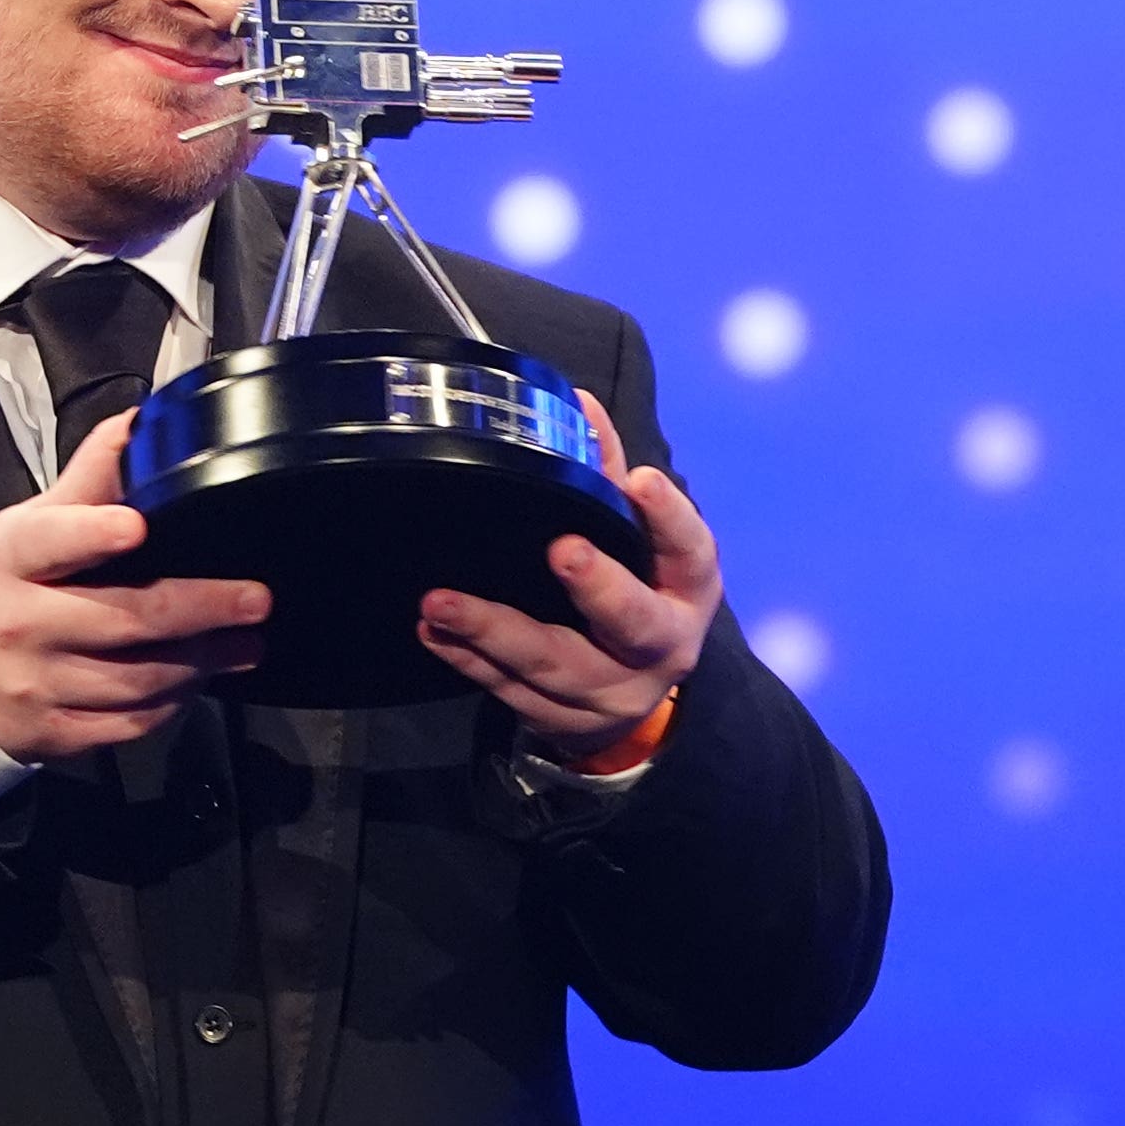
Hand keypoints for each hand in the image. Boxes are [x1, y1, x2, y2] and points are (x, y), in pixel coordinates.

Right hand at [0, 410, 270, 762]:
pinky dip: (172, 703)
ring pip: (135, 679)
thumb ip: (87, 481)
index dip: (91, 534)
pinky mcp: (52, 733)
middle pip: (120, 618)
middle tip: (255, 600)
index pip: (49, 541)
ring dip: (201, 662)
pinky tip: (196, 681)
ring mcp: (35, 684)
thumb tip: (141, 423)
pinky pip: (128, 724)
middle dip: (199, 608)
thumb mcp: (27, 526)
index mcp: (11, 558)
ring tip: (246, 642)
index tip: (136, 525)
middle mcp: (20, 623)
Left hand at [415, 388, 719, 760]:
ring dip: (493, 633)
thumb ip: (607, 476)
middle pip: (632, 623)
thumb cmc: (634, 594)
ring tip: (441, 602)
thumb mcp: (638, 542)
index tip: (639, 479)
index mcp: (687, 590)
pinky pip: (511, 694)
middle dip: (597, 588)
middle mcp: (660, 647)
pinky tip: (433, 632)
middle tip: (560, 550)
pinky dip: (468, 662)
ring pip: (554, 666)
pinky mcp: (563, 722)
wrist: (631, 698)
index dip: (669, 518)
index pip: (690, 552)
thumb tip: (577, 403)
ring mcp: (611, 692)